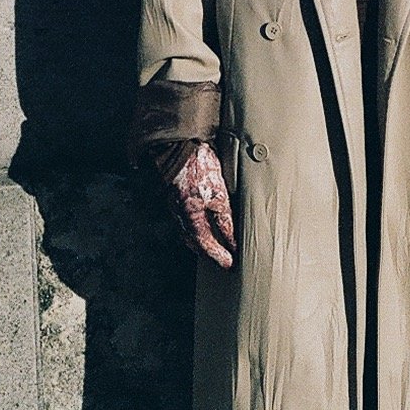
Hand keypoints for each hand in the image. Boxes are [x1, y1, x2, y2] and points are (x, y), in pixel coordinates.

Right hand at [169, 142, 235, 268]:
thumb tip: (232, 240)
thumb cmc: (199, 167)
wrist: (179, 145)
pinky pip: (186, 219)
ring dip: (203, 242)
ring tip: (216, 246)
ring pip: (189, 231)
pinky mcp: (177, 195)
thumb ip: (224, 218)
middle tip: (225, 260)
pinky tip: (204, 223)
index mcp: (191, 217)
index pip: (206, 245)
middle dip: (210, 253)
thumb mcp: (218, 194)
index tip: (230, 265)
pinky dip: (196, 227)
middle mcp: (181, 215)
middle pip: (195, 242)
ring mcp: (177, 205)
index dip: (219, 256)